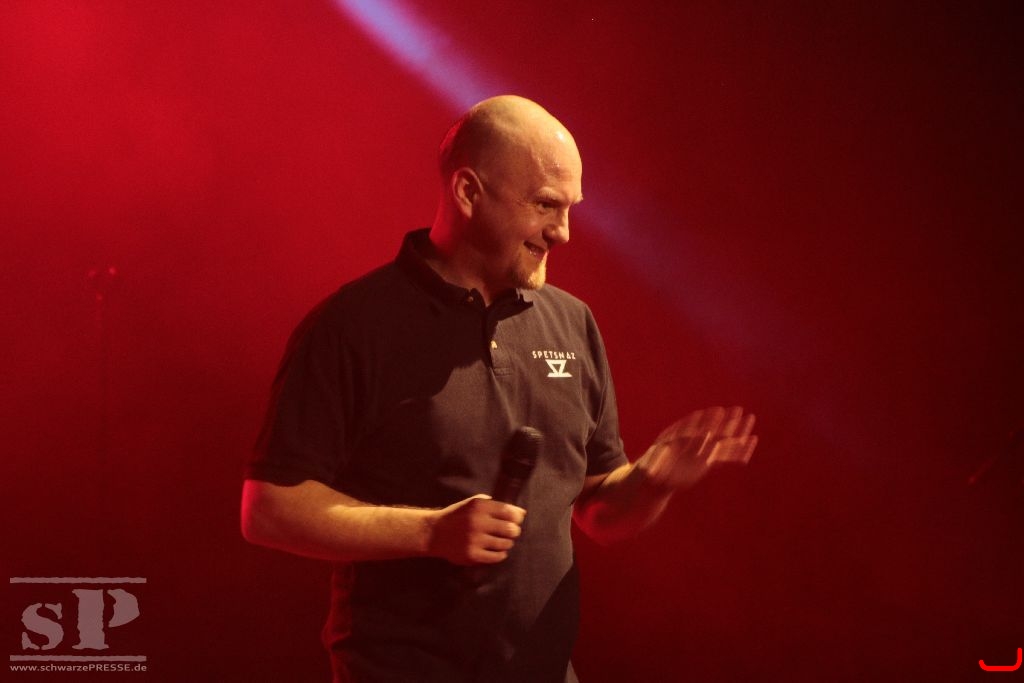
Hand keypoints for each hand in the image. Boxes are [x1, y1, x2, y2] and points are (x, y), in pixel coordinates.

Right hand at [426, 495, 525, 565]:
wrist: (434, 533)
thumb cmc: (457, 516)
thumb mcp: (471, 503)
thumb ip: (493, 504)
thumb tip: (519, 512)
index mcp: (479, 507)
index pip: (509, 512)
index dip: (517, 517)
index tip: (517, 520)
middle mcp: (478, 522)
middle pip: (510, 529)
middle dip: (514, 531)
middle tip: (511, 532)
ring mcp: (475, 540)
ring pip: (505, 544)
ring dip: (507, 543)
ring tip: (503, 542)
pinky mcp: (472, 555)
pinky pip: (496, 557)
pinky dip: (500, 555)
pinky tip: (496, 551)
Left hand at [638, 406, 757, 491]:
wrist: (654, 477)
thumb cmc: (648, 470)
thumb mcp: (647, 469)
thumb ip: (654, 465)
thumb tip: (653, 465)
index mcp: (677, 441)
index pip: (692, 430)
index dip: (704, 422)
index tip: (716, 414)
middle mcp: (690, 443)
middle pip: (710, 431)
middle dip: (724, 422)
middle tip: (738, 411)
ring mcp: (700, 450)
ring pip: (721, 441)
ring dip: (735, 434)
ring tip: (750, 424)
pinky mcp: (706, 460)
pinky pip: (725, 456)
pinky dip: (737, 452)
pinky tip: (750, 445)